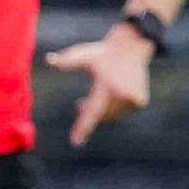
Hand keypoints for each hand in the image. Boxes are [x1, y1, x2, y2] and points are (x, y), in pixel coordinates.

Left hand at [49, 23, 153, 145]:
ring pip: (111, 116)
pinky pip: (121, 113)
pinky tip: (116, 92)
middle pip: (100, 115)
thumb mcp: (84, 55)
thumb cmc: (104, 52)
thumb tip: (49, 60)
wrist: (133, 46)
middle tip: (78, 105)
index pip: (92, 110)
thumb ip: (67, 61)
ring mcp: (133, 99)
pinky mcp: (140, 101)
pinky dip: (114, 107)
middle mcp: (121, 94)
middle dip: (89, 113)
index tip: (75, 143)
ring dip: (102, 111)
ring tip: (98, 96)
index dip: (83, 127)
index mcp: (106, 85)